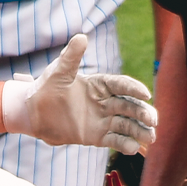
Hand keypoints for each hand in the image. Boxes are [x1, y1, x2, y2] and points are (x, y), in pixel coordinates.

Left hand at [2, 35, 157, 153]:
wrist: (33, 114)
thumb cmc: (46, 88)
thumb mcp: (58, 72)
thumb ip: (71, 57)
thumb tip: (81, 37)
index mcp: (100, 84)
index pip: (121, 85)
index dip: (134, 89)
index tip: (145, 94)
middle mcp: (105, 102)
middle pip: (130, 106)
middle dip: (143, 112)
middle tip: (153, 120)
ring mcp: (103, 120)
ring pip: (127, 124)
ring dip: (140, 130)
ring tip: (151, 137)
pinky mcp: (97, 136)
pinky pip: (114, 140)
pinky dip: (124, 144)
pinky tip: (134, 148)